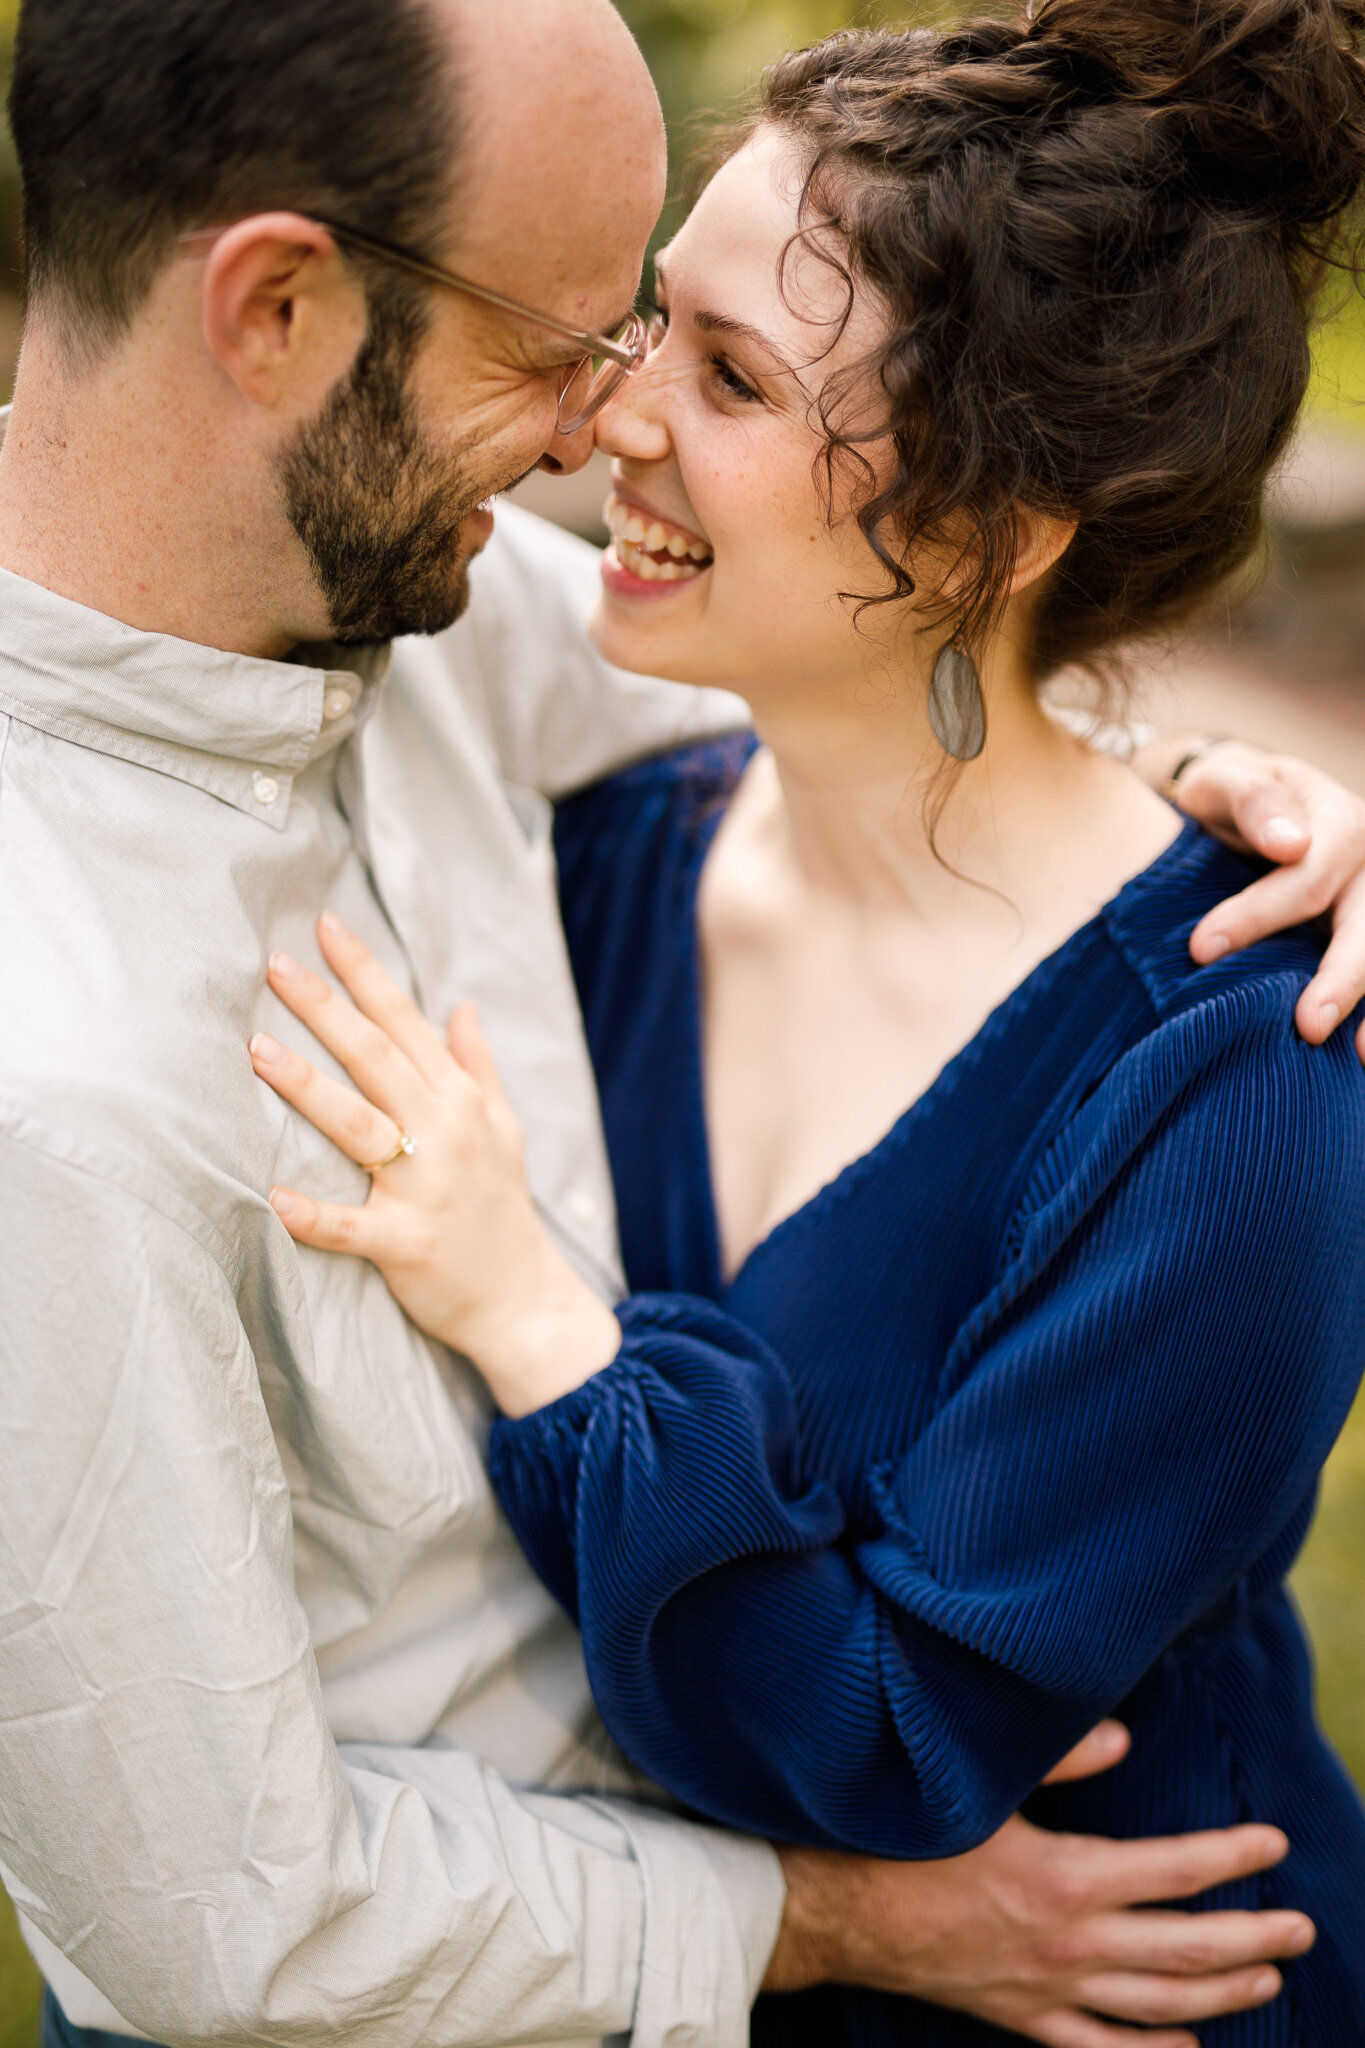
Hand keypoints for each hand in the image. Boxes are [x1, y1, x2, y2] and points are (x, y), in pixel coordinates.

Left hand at [249, 914, 620, 1413]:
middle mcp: (445, 1134)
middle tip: (275, 964)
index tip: (324, 926)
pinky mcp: (407, 1244)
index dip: (365, 972)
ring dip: (308, 1087)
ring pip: (360, 1126)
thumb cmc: (502, 1208)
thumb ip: (477, 1066)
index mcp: (460, 1101)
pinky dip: (314, 1215)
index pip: (405, 1022)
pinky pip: (352, 1227)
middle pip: (376, 1058)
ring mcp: (426, 1188)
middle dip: (326, 1008)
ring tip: (257, 1050)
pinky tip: (273, 1198)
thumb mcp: (504, 1127)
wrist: (525, 1298)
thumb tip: (461, 1007)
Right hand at [766, 1722, 1313, 2046]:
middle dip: (1253, 1939)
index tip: (1273, 1843)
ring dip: (1223, 1996)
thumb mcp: (981, 1787)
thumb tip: (1124, 1737)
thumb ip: (1058, 1760)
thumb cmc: (905, 1836)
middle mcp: (1069, 1944)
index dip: (1232, 1857)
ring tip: (1267, 1979)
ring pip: (1160, 2008)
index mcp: (1065, 1879)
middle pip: (1187, 1951)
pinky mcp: (1022, 2019)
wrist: (838, 1909)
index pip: (1176, 1870)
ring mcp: (1049, 1990)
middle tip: (1301, 1927)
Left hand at [1132, 734, 1364, 1057]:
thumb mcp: (1226, 779)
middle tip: (1309, 1027)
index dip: (1258, 915)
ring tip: (1357, 1054)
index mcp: (1339, 822)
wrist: (1238, 802)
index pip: (1306, 875)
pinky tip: (1359, 1051)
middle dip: (1343, 978)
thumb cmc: (1226, 793)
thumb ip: (1252, 800)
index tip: (1201, 950)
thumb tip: (1290, 844)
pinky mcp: (1361, 930)